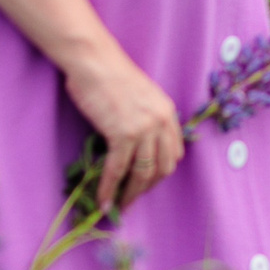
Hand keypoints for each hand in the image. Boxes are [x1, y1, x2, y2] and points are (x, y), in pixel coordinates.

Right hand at [63, 46, 185, 212]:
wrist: (95, 62)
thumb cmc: (111, 76)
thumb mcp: (142, 97)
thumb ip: (146, 118)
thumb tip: (138, 145)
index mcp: (168, 113)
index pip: (173, 153)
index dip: (160, 172)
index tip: (147, 184)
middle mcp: (161, 122)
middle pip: (162, 167)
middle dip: (148, 188)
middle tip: (132, 200)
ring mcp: (144, 128)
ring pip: (142, 173)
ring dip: (130, 195)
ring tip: (118, 208)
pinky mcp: (122, 133)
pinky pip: (118, 169)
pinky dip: (110, 188)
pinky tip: (103, 201)